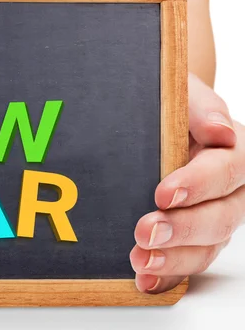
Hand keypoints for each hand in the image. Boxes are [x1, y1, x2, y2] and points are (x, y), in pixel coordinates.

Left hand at [131, 73, 244, 292]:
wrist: (159, 122)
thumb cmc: (172, 107)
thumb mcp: (183, 94)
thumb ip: (200, 108)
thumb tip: (220, 130)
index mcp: (234, 152)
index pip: (227, 170)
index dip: (199, 184)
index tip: (163, 192)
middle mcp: (231, 191)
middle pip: (221, 217)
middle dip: (182, 228)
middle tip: (145, 231)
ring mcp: (214, 218)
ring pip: (206, 247)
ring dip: (173, 259)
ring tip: (140, 260)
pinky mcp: (193, 239)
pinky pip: (187, 262)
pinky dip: (167, 276)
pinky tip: (145, 280)